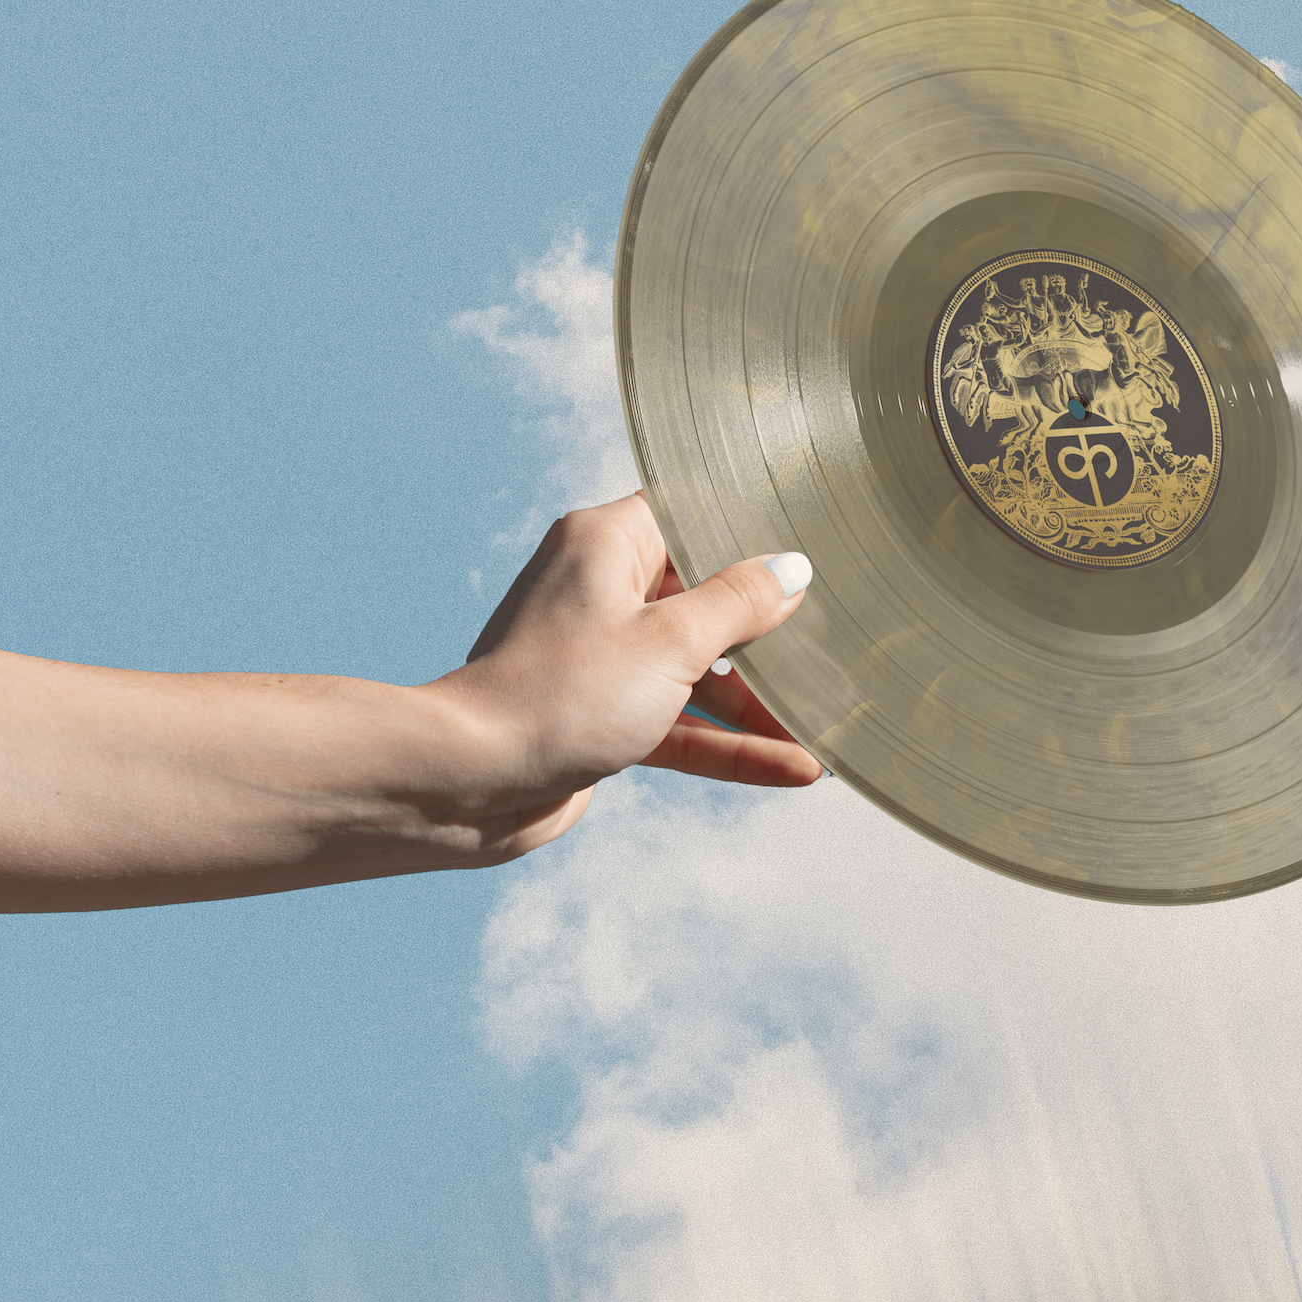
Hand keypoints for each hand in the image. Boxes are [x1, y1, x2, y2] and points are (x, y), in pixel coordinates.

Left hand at [423, 493, 817, 859]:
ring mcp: (601, 655)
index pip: (692, 516)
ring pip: (696, 669)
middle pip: (704, 598)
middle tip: (833, 644)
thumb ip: (740, 604)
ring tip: (825, 725)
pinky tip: (793, 766)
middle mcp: (600, 590)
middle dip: (767, 633)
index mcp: (607, 543)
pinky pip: (679, 721)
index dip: (751, 531)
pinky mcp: (601, 714)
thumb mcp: (672, 642)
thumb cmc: (558, 696)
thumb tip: (792, 570)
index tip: (812, 545)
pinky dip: (728, 744)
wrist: (469, 785)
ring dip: (756, 703)